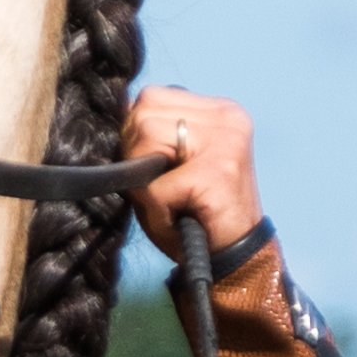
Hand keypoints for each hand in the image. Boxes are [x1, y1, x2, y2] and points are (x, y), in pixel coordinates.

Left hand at [123, 87, 265, 262]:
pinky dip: (157, 210)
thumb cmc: (196, 215)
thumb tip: (120, 102)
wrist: (235, 259)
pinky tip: (179, 217)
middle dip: (138, 155)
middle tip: (166, 188)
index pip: (151, 98)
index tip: (159, 169)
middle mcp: (226, 116)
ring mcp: (226, 139)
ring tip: (174, 201)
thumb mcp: (169, 165)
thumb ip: (149, 132)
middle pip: (143, 112)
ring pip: (146, 138)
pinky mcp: (219, 170)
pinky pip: (156, 185)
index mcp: (217, 110)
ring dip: (147, 182)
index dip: (138, 136)